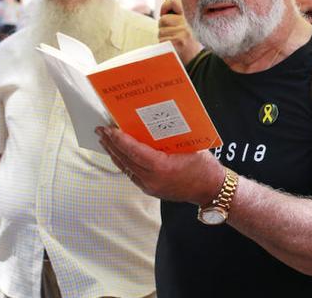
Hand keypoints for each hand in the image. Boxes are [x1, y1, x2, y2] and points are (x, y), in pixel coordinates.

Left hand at [96, 126, 223, 204]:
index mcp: (162, 167)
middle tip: (100, 130)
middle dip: (111, 144)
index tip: (108, 128)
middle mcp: (152, 179)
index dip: (119, 139)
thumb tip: (154, 122)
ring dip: (114, 153)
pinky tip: (118, 154)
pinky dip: (123, 162)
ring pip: (126, 168)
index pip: (134, 151)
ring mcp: (150, 186)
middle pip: (125, 159)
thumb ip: (170, 138)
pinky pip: (132, 174)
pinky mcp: (151, 190)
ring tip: (104, 140)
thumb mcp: (189, 146)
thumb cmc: (205, 166)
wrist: (211, 190)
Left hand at [158, 0, 202, 64]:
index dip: (165, 6)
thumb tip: (164, 14)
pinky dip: (165, 47)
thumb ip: (182, 18)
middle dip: (164, 28)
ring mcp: (181, 32)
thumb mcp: (195, 27)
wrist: (203, 62)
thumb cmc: (198, 47)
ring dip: (165, 39)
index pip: (174, 1)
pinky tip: (175, 50)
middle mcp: (188, 21)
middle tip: (174, 37)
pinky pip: (161, 42)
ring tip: (176, 45)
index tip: (163, 13)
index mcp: (193, 15)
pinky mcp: (176, 42)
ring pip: (161, 32)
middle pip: (163, 20)